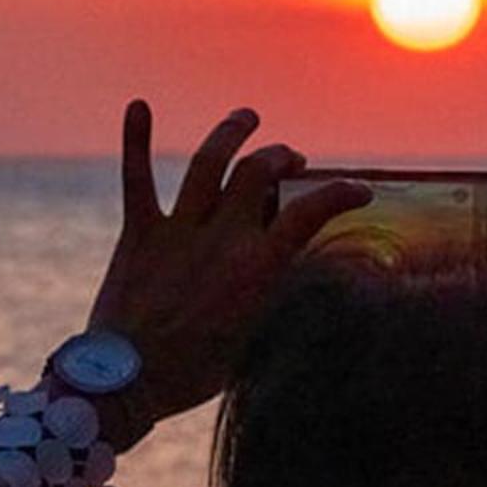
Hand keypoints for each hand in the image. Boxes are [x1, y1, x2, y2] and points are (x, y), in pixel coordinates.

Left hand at [83, 100, 370, 432]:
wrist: (127, 381)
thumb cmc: (192, 374)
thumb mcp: (250, 339)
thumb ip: (268, 297)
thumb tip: (285, 276)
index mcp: (258, 268)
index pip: (311, 213)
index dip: (340, 193)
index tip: (360, 190)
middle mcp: (223, 238)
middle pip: (259, 173)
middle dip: (280, 157)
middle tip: (289, 159)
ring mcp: (179, 230)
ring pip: (211, 163)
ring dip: (232, 133)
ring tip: (247, 118)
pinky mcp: (140, 233)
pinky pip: (138, 178)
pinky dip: (137, 141)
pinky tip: (138, 105)